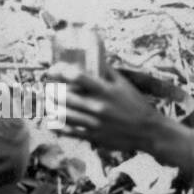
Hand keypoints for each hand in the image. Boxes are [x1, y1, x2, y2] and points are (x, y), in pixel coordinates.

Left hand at [48, 62, 193, 168]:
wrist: (147, 131)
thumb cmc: (135, 104)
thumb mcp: (123, 84)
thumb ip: (107, 71)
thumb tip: (94, 57)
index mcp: (105, 90)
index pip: (77, 76)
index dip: (60, 70)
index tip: (53, 70)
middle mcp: (97, 106)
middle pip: (65, 96)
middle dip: (51, 90)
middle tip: (46, 87)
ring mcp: (94, 123)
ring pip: (63, 115)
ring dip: (51, 107)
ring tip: (47, 102)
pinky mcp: (93, 136)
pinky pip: (70, 132)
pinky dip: (58, 127)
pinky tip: (52, 121)